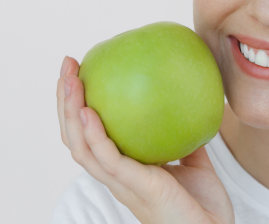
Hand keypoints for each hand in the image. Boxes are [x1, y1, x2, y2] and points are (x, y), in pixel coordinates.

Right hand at [56, 56, 234, 223]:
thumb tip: (189, 103)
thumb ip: (184, 138)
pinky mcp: (136, 188)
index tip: (80, 73)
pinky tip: (89, 112)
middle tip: (67, 67)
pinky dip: (94, 136)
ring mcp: (123, 184)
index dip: (78, 108)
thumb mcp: (193, 162)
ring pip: (81, 148)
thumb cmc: (201, 203)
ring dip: (71, 112)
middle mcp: (116, 177)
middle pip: (76, 138)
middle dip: (65, 102)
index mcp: (124, 170)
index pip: (89, 137)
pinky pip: (108, 160)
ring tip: (70, 81)